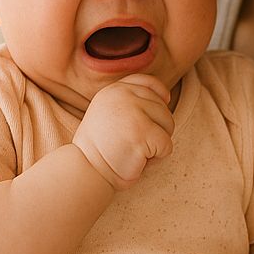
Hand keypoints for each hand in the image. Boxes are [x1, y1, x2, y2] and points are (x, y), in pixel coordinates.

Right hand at [72, 74, 173, 189]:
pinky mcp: (142, 132)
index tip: (162, 107)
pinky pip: (166, 146)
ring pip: (168, 124)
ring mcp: (133, 112)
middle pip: (163, 108)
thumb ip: (129, 101)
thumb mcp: (109, 113)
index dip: (160, 95)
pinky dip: (156, 159)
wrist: (85, 171)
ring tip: (134, 151)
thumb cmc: (100, 148)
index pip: (148, 83)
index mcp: (115, 89)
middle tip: (133, 143)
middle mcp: (124, 95)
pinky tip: (136, 160)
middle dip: (157, 128)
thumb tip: (165, 98)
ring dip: (157, 143)